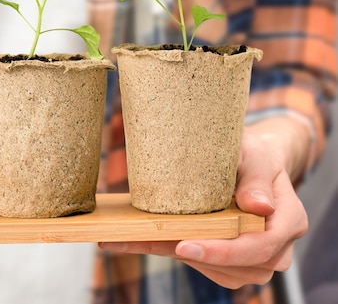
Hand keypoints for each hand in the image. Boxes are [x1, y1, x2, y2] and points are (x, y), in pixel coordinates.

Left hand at [98, 116, 308, 288]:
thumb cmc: (253, 154)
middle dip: (197, 257)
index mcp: (289, 220)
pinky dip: (176, 255)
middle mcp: (277, 247)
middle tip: (152, 241)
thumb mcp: (255, 154)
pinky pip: (207, 267)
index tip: (185, 246)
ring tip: (138, 240)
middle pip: (241, 267)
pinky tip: (143, 241)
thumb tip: (260, 206)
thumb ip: (256, 178)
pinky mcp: (233, 261)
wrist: (249, 162)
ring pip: (222, 273)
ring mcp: (256, 258)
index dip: (223, 252)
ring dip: (181, 258)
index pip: (260, 247)